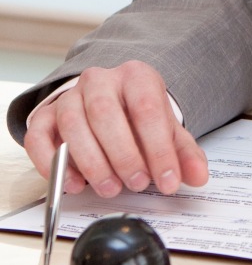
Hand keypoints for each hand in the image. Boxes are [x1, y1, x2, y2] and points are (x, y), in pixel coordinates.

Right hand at [23, 61, 208, 197]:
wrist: (112, 104)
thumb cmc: (140, 118)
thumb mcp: (168, 131)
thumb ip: (184, 154)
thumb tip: (199, 177)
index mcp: (136, 76)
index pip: (147, 109)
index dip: (158, 148)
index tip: (167, 180)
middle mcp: (100, 80)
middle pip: (106, 114)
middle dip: (123, 155)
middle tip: (137, 184)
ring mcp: (69, 96)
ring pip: (73, 124)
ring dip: (91, 162)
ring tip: (110, 188)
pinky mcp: (45, 116)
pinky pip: (39, 137)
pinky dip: (52, 163)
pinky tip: (73, 184)